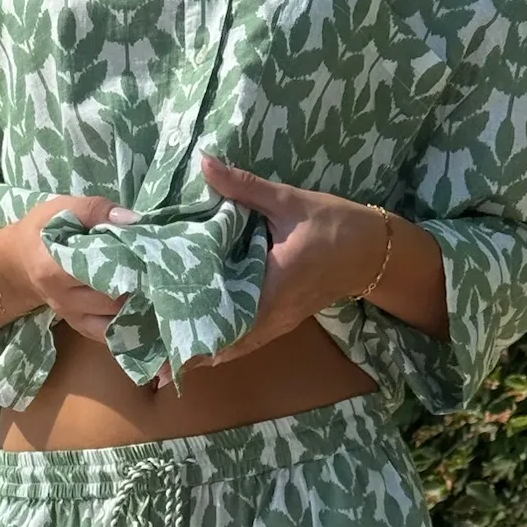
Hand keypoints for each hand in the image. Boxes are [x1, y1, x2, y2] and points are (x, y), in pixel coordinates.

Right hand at [0, 195, 138, 340]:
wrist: (21, 263)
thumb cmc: (42, 231)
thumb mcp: (60, 209)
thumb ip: (94, 210)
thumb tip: (132, 220)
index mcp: (53, 269)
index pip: (96, 271)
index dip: (124, 262)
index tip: (145, 250)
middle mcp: (63, 300)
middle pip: (111, 299)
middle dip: (136, 285)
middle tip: (155, 268)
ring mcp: (72, 317)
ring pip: (114, 319)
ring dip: (137, 305)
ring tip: (152, 286)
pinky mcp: (81, 328)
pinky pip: (109, 334)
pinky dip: (128, 323)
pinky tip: (142, 307)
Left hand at [152, 153, 383, 388]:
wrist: (371, 251)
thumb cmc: (333, 225)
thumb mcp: (288, 201)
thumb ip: (244, 186)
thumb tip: (204, 162)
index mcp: (275, 286)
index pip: (229, 317)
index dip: (198, 331)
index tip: (166, 336)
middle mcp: (274, 314)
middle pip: (226, 343)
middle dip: (192, 353)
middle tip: (155, 361)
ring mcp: (279, 323)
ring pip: (235, 348)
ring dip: (205, 355)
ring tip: (168, 364)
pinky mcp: (282, 322)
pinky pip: (247, 342)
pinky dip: (223, 348)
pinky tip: (200, 351)